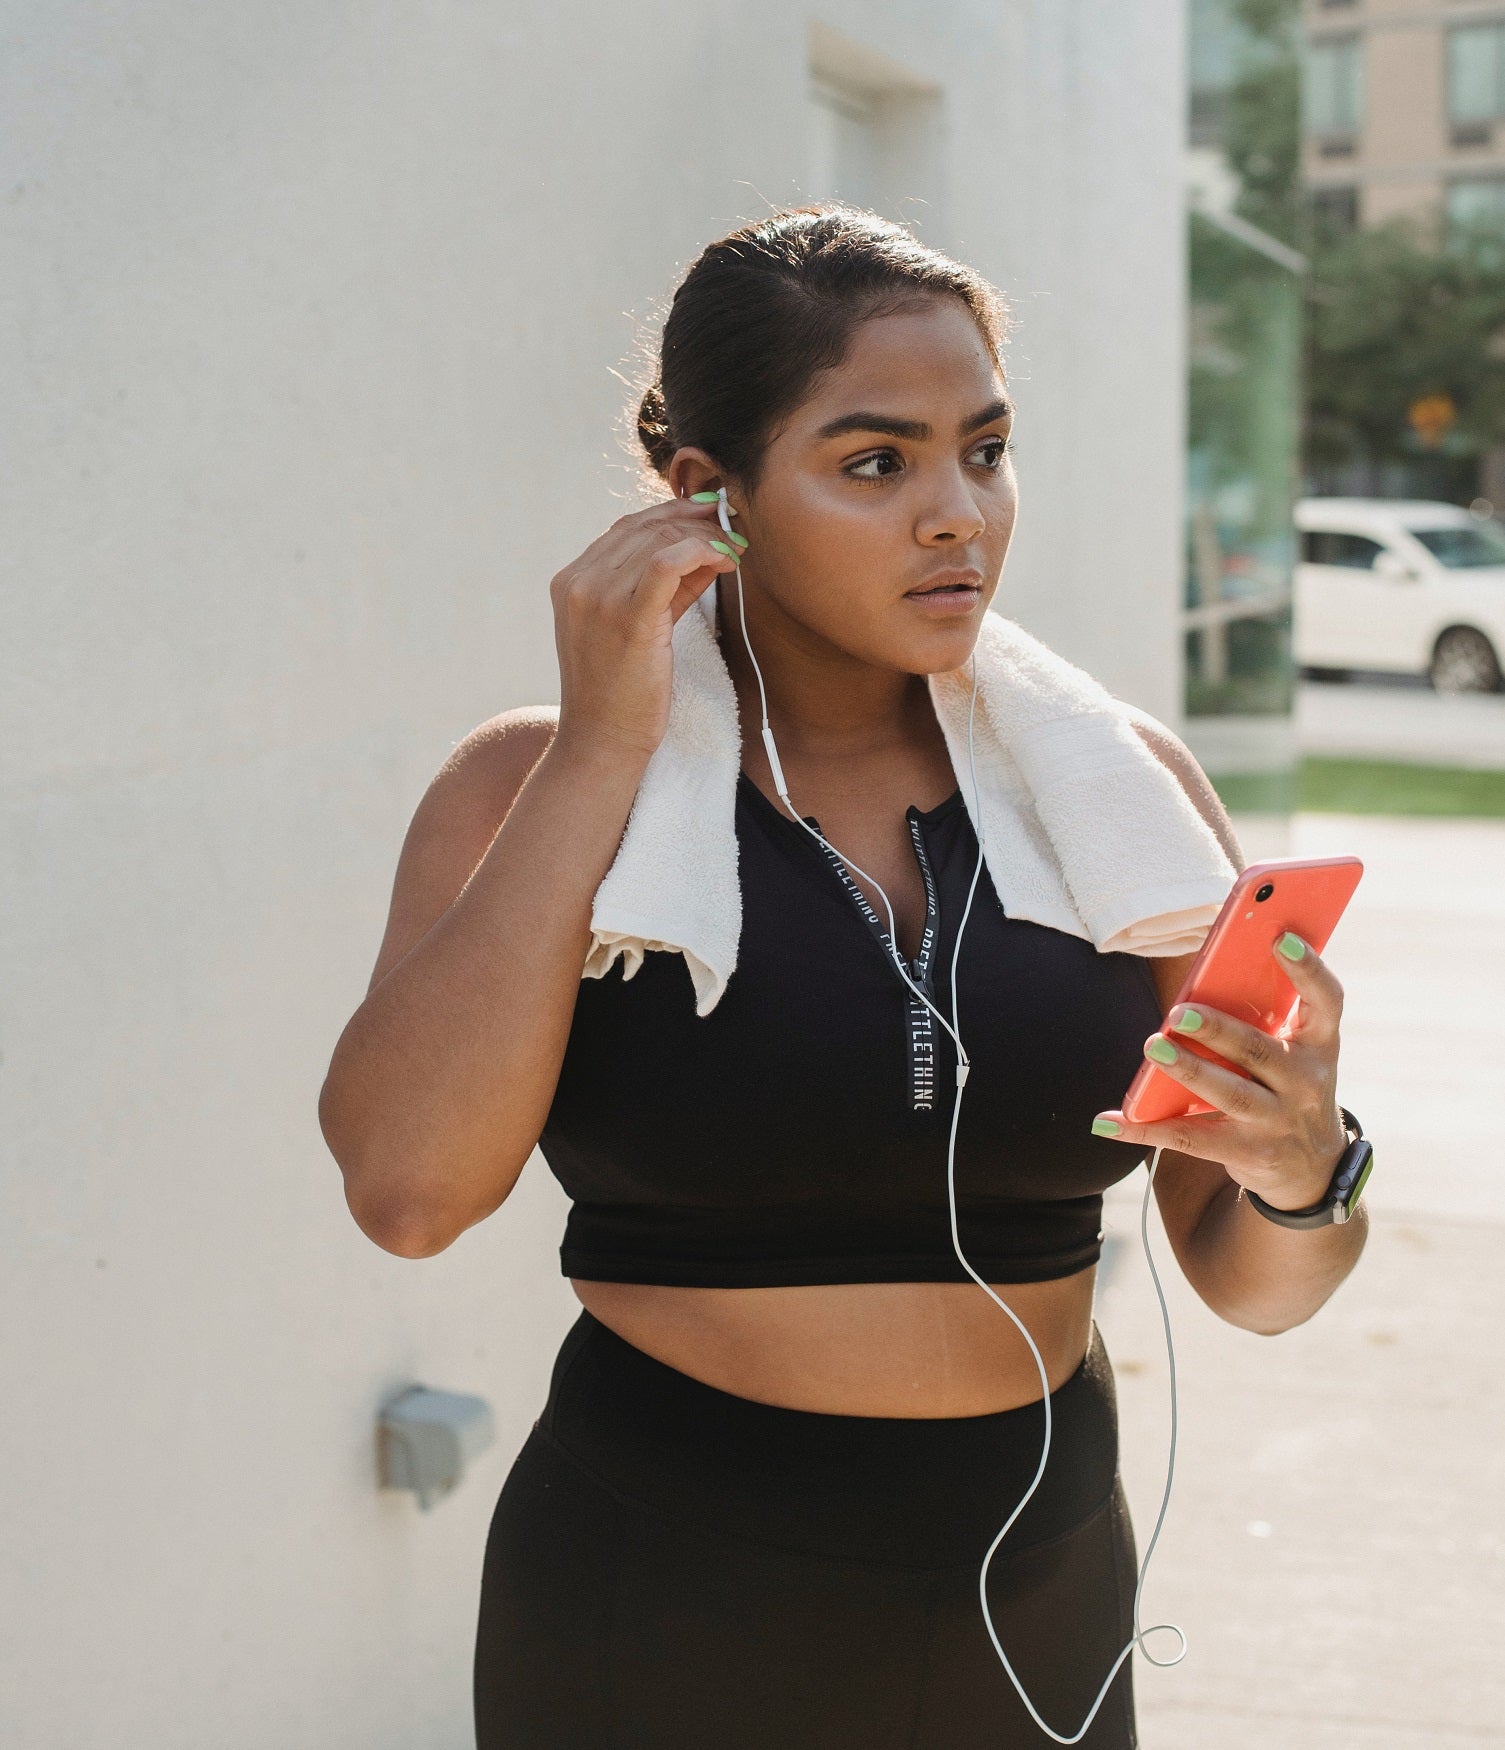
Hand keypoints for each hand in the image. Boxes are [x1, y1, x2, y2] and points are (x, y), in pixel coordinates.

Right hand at [550, 493, 746, 764]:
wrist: (601, 742)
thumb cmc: (621, 694)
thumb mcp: (636, 629)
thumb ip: (666, 589)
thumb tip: (708, 553)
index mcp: (572, 581)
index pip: (627, 528)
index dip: (674, 516)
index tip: (711, 521)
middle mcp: (579, 581)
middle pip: (646, 526)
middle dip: (696, 521)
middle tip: (733, 530)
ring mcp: (598, 597)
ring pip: (660, 538)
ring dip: (707, 537)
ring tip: (735, 551)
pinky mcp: (627, 618)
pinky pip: (668, 561)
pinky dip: (702, 550)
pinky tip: (726, 561)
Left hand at [1091, 931, 1348, 1210]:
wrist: (1312, 1166)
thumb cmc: (1287, 1085)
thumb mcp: (1294, 1052)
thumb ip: (1262, 1017)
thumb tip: (1202, 976)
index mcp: (1318, 1044)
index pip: (1325, 1001)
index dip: (1307, 968)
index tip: (1279, 937)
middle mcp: (1305, 1083)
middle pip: (1259, 1050)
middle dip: (1218, 1030)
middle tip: (1179, 1012)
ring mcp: (1277, 1121)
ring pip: (1229, 1093)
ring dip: (1188, 1070)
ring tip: (1153, 1046)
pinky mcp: (1246, 1153)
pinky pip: (1189, 1138)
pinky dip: (1144, 1129)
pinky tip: (1108, 1121)